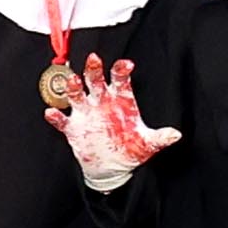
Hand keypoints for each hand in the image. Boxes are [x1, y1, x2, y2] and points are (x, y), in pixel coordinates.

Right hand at [53, 53, 181, 191]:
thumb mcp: (148, 143)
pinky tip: (52, 113)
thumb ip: (160, 138)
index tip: (126, 64)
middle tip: (94, 59)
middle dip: (94, 70)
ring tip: (72, 81)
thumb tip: (175, 135)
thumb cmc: (130, 149)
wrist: (112, 168)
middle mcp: (101, 102)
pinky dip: (56, 116)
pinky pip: (62, 120)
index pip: (120, 80)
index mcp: (120, 100)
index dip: (122, 71)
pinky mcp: (73, 128)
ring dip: (73, 88)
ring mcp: (86, 114)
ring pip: (76, 95)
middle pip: (95, 80)